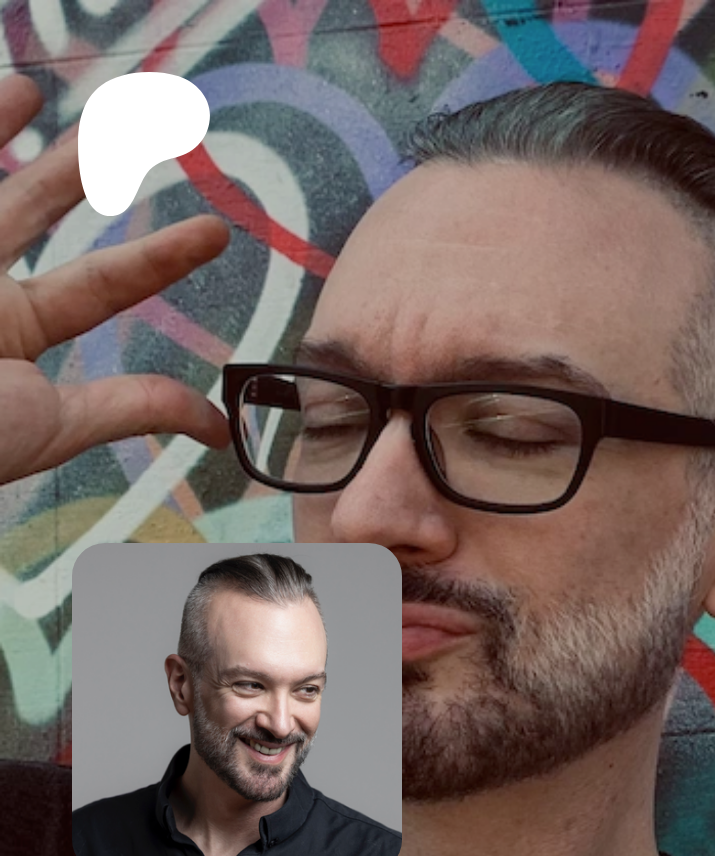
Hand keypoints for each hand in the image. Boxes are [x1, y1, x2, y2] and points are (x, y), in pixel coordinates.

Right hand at [0, 72, 229, 487]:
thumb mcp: (51, 423)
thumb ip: (127, 408)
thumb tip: (218, 429)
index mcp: (13, 332)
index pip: (102, 283)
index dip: (159, 257)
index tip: (216, 233)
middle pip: (30, 209)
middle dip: (72, 171)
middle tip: (129, 128)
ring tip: (28, 92)